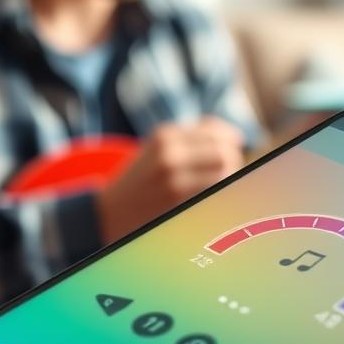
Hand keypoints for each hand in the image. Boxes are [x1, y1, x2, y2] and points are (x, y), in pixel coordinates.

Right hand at [96, 117, 243, 242]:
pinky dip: (220, 193)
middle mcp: (169, 153)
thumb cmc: (140, 179)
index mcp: (164, 135)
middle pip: (224, 152)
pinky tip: (215, 196)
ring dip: (230, 177)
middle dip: (233, 159)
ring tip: (223, 183)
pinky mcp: (178, 202)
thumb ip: (189, 138)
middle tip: (231, 168)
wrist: (108, 212)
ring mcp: (174, 179)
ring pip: (224, 173)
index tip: (235, 145)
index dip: (230, 138)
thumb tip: (232, 136)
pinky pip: (214, 193)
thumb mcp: (156, 148)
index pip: (214, 131)